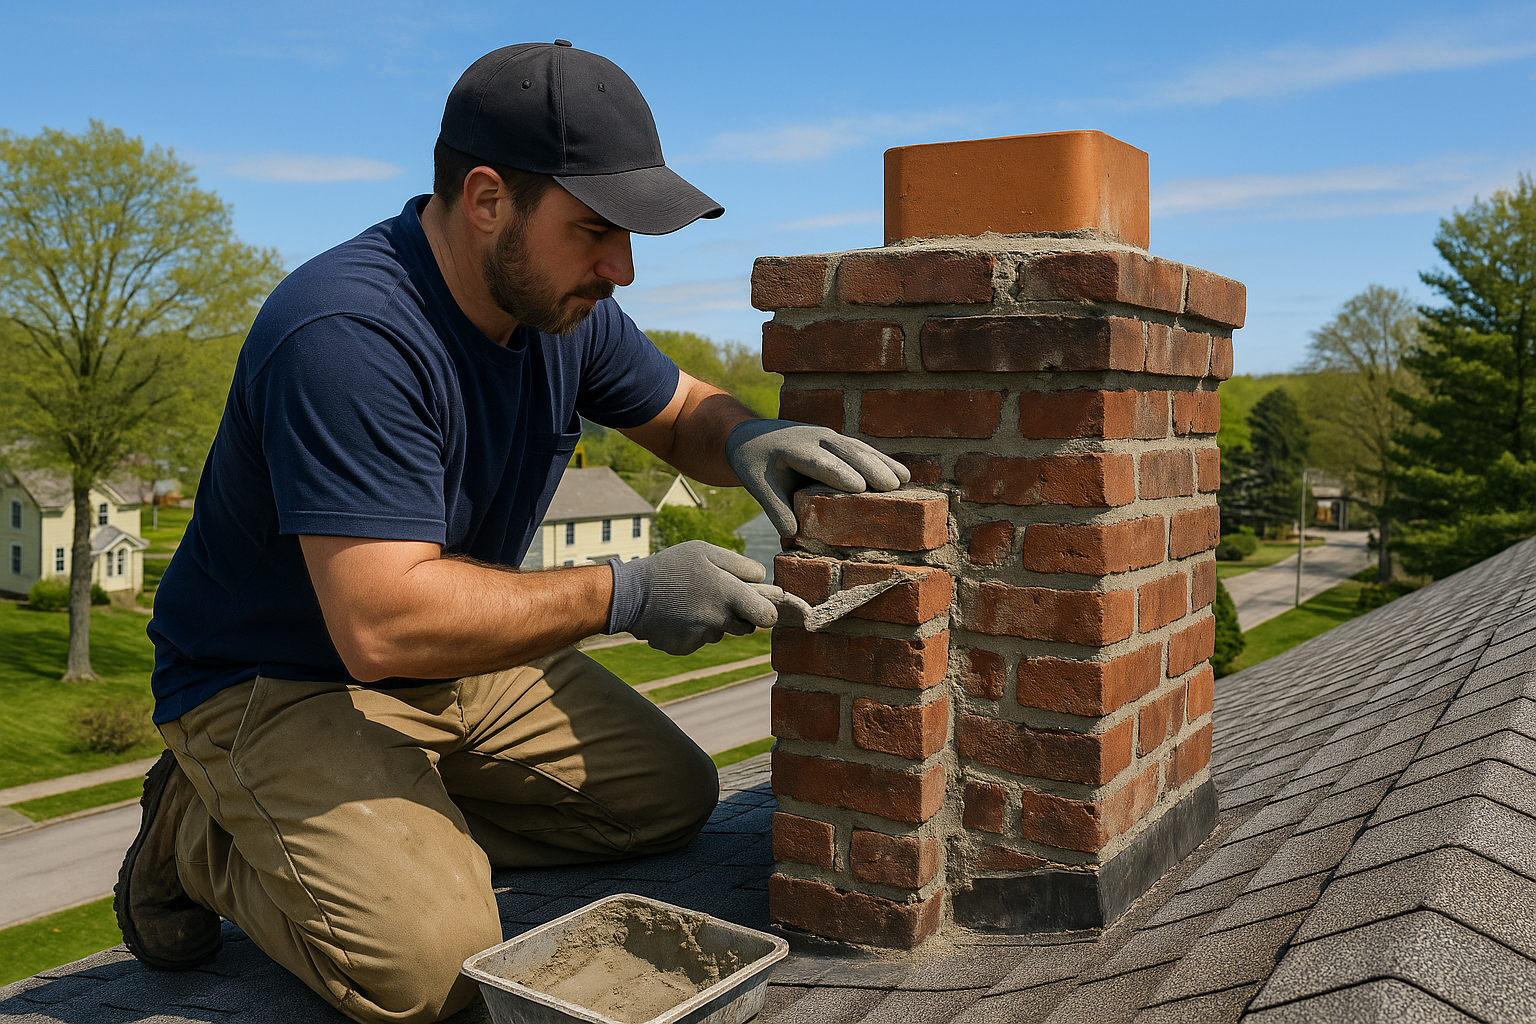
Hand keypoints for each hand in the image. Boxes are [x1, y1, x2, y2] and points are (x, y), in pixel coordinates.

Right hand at [607, 541, 780, 654]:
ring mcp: (701, 636)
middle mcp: (718, 619)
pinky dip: (692, 630)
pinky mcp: (685, 647)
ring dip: (714, 621)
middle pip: (747, 628)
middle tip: (719, 598)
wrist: (629, 594)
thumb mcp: (705, 550)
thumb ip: (740, 565)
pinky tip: (677, 615)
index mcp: (728, 593)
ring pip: (721, 632)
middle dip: (740, 616)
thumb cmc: (671, 567)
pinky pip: (700, 640)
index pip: (767, 616)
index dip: (766, 611)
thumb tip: (763, 580)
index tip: (758, 604)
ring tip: (690, 601)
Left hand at [726, 419, 910, 535]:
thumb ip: (774, 508)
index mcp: (792, 448)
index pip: (819, 461)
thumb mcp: (757, 485)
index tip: (860, 487)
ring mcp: (827, 435)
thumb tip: (792, 534)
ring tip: (904, 480)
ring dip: (882, 462)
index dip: (839, 472)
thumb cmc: (755, 464)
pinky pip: (861, 448)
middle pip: (846, 451)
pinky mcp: (836, 439)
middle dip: (869, 467)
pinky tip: (902, 473)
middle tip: (892, 486)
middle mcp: (814, 437)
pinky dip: (881, 459)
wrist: (751, 435)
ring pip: (858, 447)